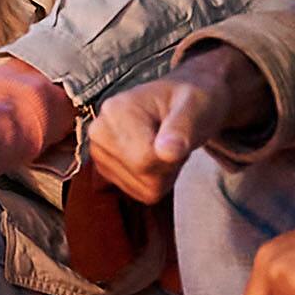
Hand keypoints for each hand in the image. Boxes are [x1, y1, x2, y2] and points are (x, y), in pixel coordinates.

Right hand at [88, 50, 271, 202]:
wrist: (181, 103)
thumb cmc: (191, 101)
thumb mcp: (195, 107)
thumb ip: (182, 129)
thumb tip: (168, 152)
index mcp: (114, 111)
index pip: (144, 158)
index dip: (172, 153)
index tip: (178, 130)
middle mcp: (98, 133)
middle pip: (143, 174)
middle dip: (168, 163)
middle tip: (173, 136)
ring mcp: (100, 154)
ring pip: (142, 188)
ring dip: (163, 172)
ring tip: (164, 142)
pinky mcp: (107, 171)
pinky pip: (140, 193)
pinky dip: (156, 179)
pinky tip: (155, 154)